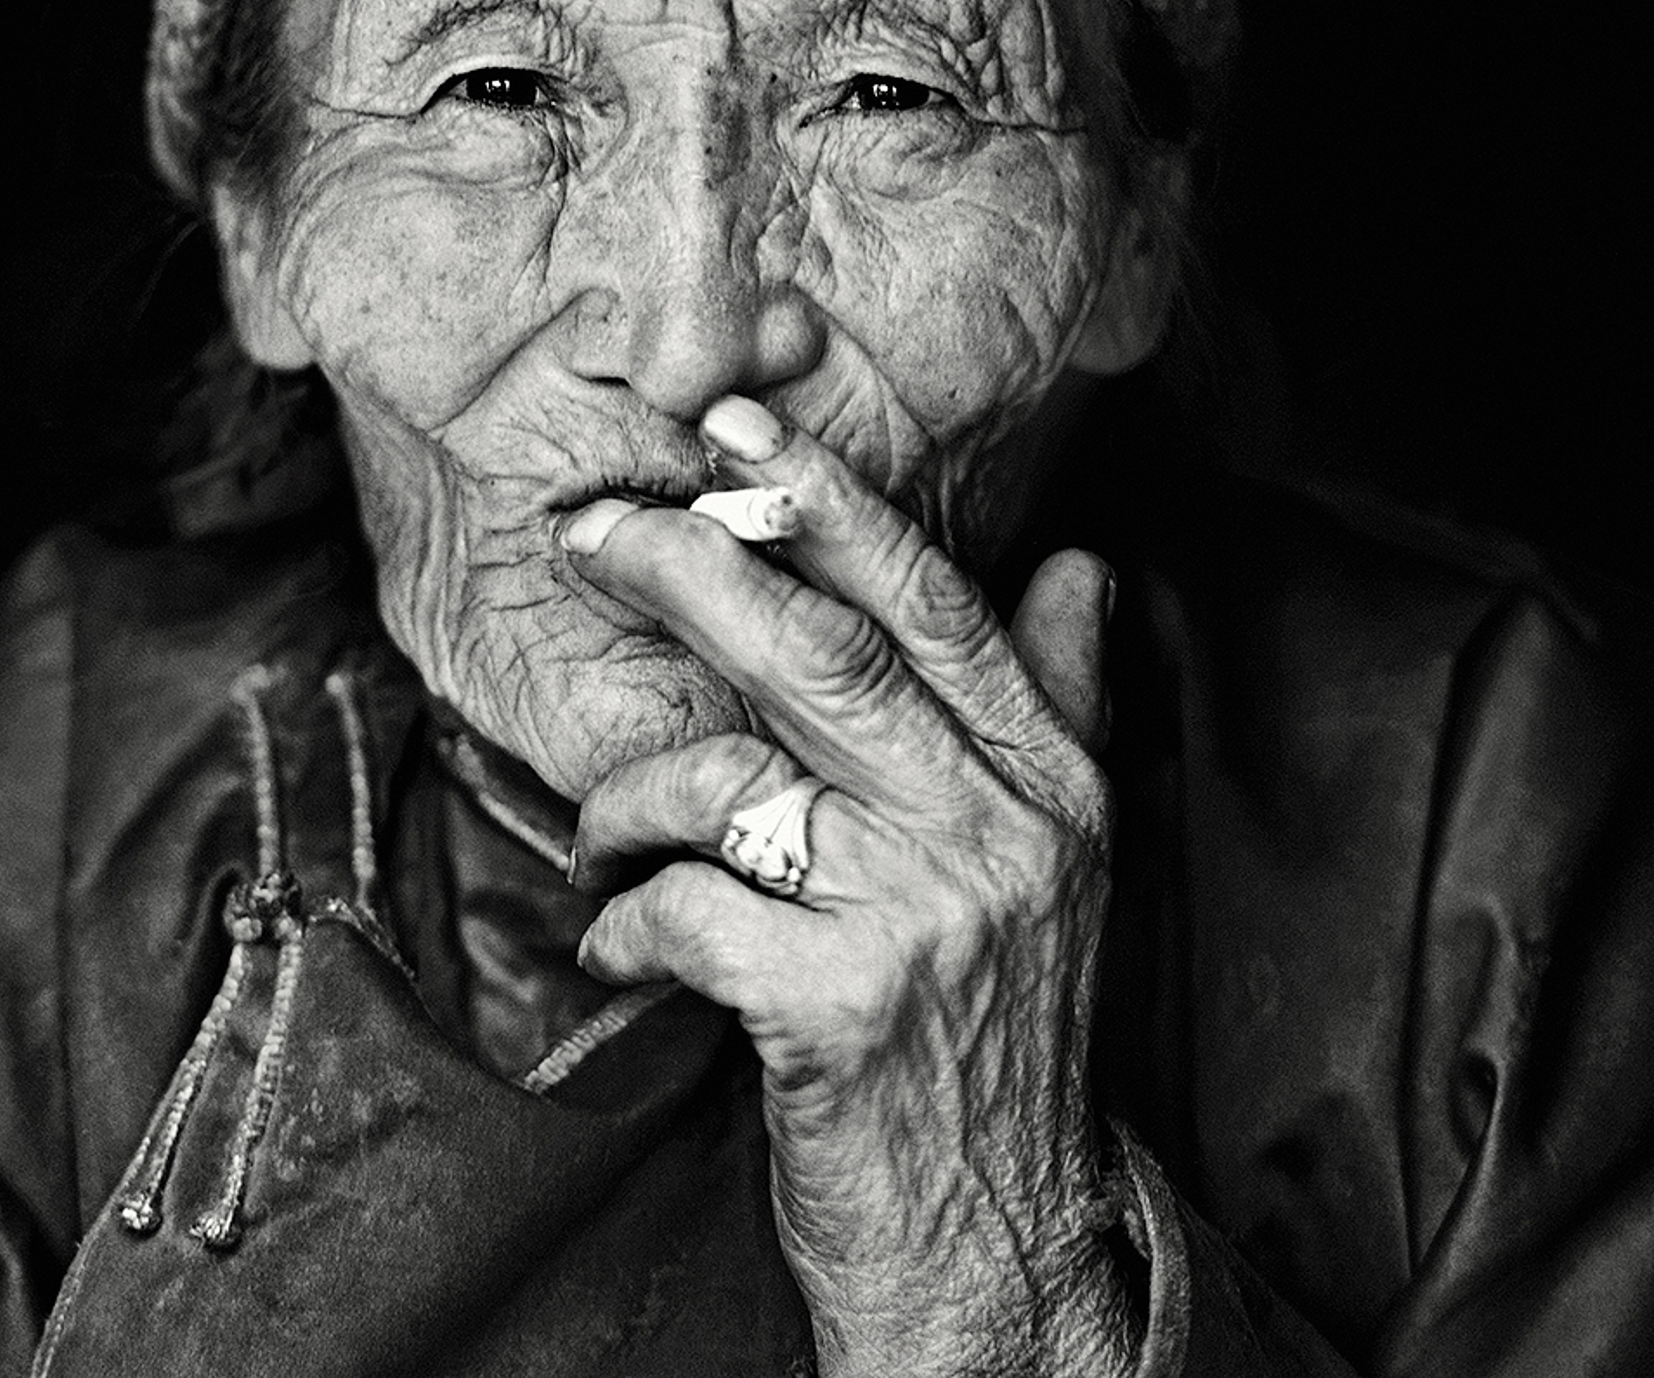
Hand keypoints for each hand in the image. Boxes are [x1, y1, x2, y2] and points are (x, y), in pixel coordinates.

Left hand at [560, 396, 1138, 1376]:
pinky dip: (626, 913)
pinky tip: (623, 938)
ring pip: (730, 780)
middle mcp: (1004, 834)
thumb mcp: (1053, 861)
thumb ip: (1059, 705)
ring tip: (600, 836)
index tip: (733, 426)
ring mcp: (927, 921)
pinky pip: (684, 906)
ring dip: (627, 799)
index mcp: (1049, 782)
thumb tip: (1080, 565)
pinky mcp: (841, 1012)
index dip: (828, 503)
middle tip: (589, 533)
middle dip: (688, 570)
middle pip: (824, 654)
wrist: (996, 1243)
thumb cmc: (991, 1030)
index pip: (933, 605)